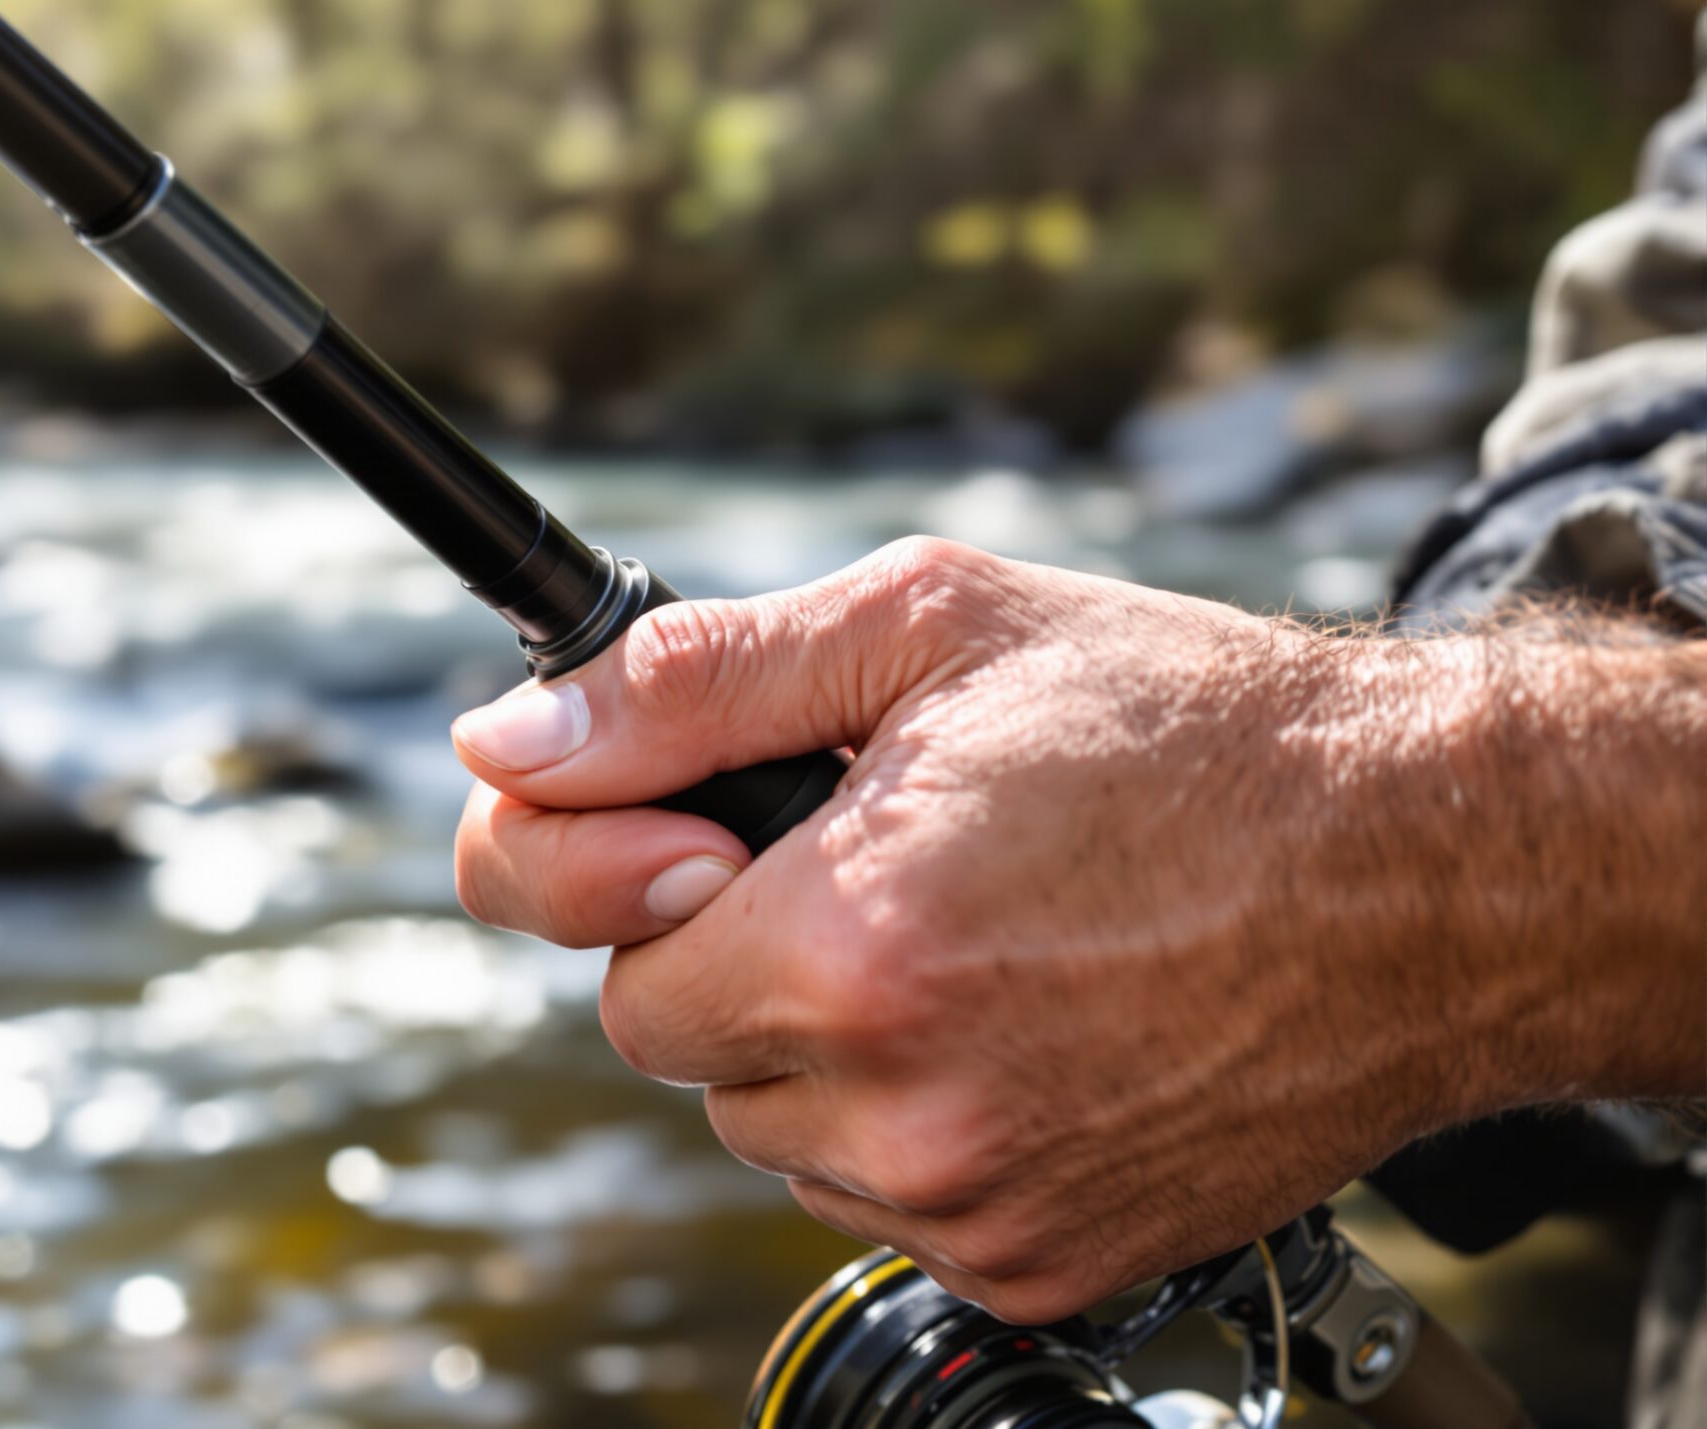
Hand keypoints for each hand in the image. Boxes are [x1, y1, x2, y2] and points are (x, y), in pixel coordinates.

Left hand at [451, 537, 1706, 1322]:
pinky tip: (1025, 1018)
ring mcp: (980, 1203)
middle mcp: (905, 1106)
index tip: (703, 835)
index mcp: (852, 946)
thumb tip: (502, 744)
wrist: (1431, 870)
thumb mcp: (926, 627)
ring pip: (782, 1136)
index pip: (609, 970)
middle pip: (690, 1056)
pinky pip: (888, 1201)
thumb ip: (684, 685)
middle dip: (739, 952)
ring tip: (975, 931)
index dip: (639, 886)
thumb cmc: (1188, 729)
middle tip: (874, 858)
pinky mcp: (1044, 1263)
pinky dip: (918, 1117)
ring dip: (828, 1041)